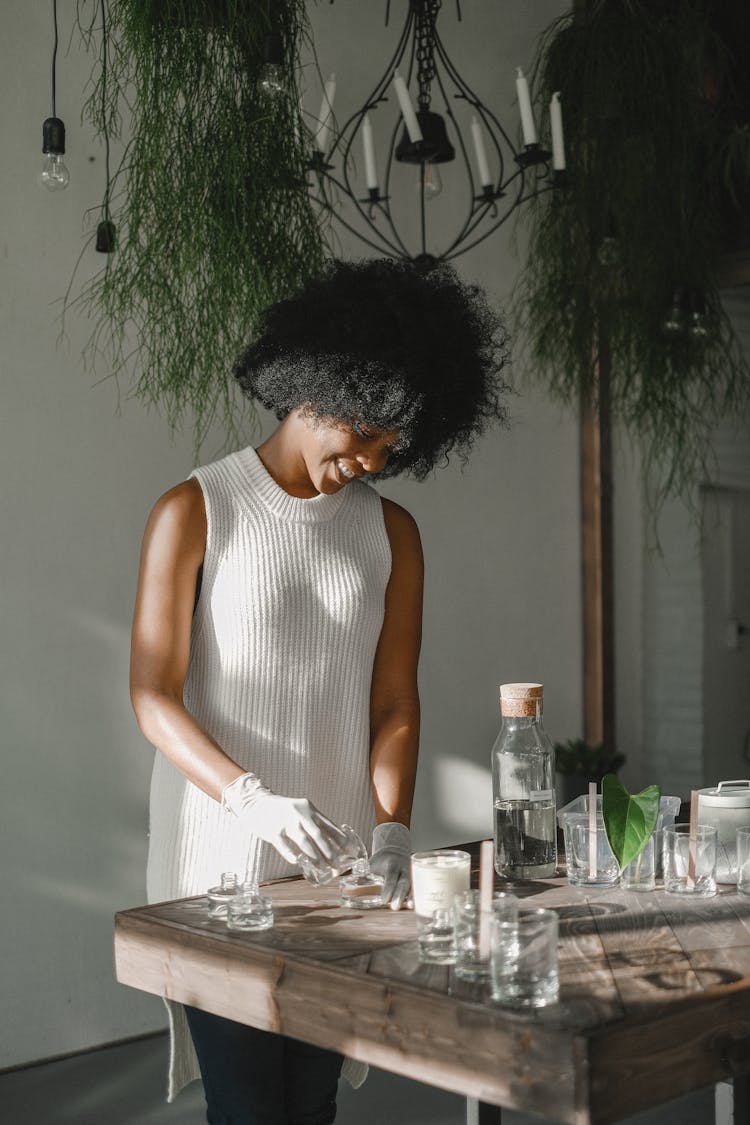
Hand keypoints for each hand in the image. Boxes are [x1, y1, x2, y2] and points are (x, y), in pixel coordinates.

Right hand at [222, 773, 345, 865]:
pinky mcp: (272, 830)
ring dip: (314, 856)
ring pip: (303, 841)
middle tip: (337, 866)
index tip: (350, 852)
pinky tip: (297, 862)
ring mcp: (286, 822)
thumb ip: (315, 824)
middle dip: (330, 852)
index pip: (329, 826)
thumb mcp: (301, 811)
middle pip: (318, 835)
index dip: (341, 840)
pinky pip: (282, 844)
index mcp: (310, 809)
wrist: (256, 802)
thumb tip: (333, 843)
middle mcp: (300, 814)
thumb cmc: (283, 811)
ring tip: (322, 868)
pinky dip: (290, 853)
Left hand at [369, 822, 411, 909]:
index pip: (390, 876)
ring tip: (410, 907)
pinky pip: (417, 889)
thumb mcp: (371, 865)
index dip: (388, 888)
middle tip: (395, 907)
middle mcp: (403, 869)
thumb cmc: (381, 861)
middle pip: (404, 882)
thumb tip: (344, 885)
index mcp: (391, 864)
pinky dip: (417, 897)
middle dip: (400, 895)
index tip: (384, 900)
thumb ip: (361, 875)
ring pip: (413, 885)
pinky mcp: (416, 880)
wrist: (395, 851)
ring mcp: (411, 875)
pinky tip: (415, 906)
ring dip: (412, 897)